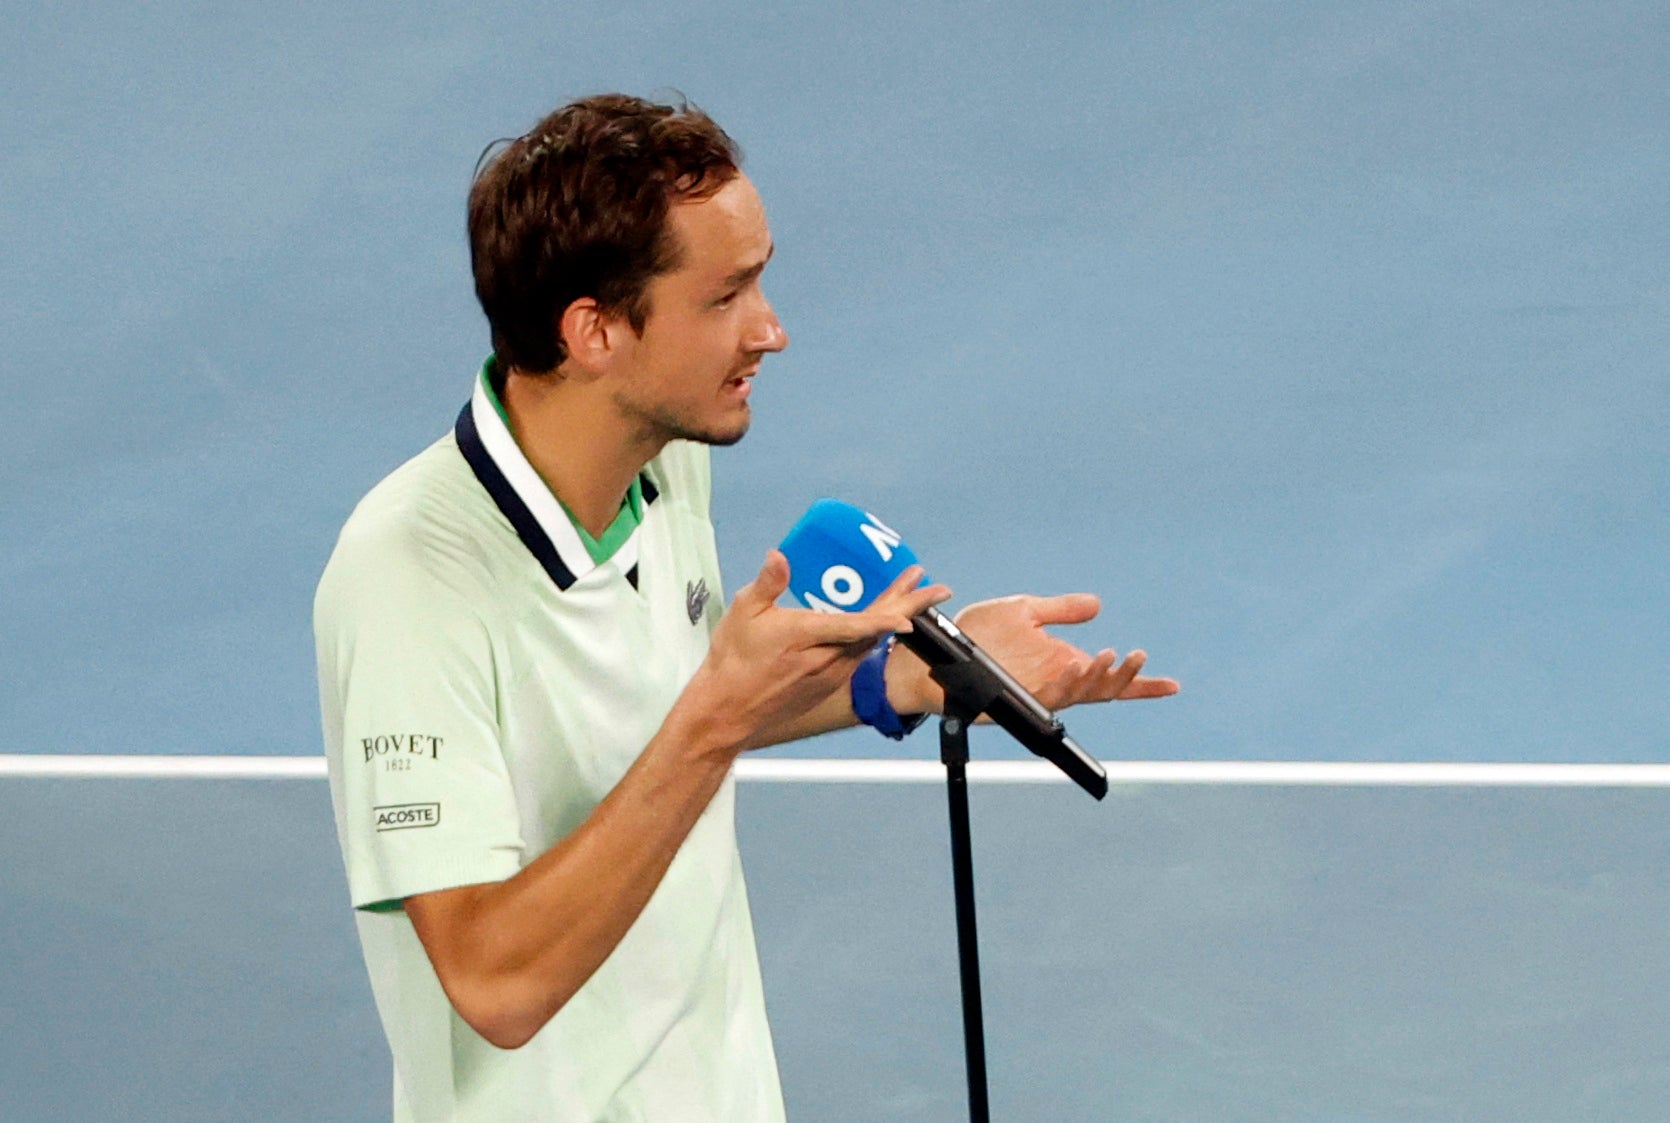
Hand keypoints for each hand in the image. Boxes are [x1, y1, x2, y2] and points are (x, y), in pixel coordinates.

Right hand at [679, 550, 951, 752]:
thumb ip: (767, 583)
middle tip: (938, 588)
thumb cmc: (732, 661)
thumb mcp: (744, 613)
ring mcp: (829, 675)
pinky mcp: (828, 685)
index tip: (910, 611)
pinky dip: (876, 635)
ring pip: (870, 644)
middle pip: (875, 631)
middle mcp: (825, 659)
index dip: (885, 619)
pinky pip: (859, 655)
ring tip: (913, 596)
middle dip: (909, 607)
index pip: (855, 626)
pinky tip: (884, 622)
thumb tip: (778, 556)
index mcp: (806, 636)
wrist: (727, 712)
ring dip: (894, 618)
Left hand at [887, 593, 1178, 715]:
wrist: (936, 649)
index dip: (1140, 683)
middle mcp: (1056, 682)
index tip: (1173, 686)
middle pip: (1104, 690)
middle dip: (1126, 679)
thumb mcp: (1024, 611)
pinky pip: (1053, 695)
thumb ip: (1060, 610)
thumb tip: (1097, 605)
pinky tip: (1082, 666)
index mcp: (1062, 663)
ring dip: (1101, 677)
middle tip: (1137, 657)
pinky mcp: (1019, 697)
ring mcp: (1039, 691)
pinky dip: (1072, 683)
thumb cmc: (977, 634)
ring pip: (1082, 694)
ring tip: (1114, 656)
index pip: (1108, 677)